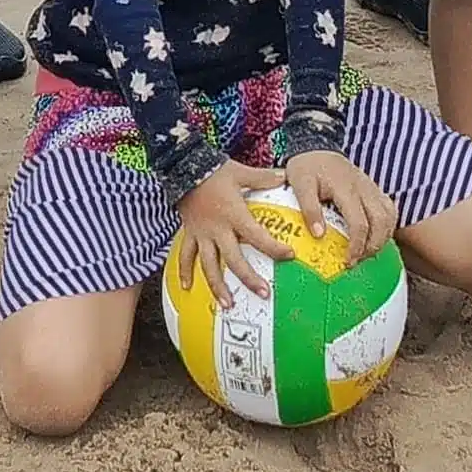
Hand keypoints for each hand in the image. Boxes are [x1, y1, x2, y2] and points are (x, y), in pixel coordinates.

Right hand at [172, 163, 295, 300]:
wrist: (183, 167)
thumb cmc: (214, 171)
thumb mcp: (241, 172)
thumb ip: (263, 177)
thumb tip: (285, 176)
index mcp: (233, 214)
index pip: (256, 235)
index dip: (273, 247)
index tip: (289, 256)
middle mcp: (218, 229)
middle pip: (233, 259)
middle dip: (248, 278)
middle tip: (263, 293)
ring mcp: (201, 234)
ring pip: (209, 265)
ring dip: (218, 286)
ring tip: (228, 305)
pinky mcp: (189, 234)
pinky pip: (185, 255)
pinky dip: (184, 271)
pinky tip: (187, 287)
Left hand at [275, 148, 396, 264]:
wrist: (316, 145)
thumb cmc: (306, 167)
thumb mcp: (300, 184)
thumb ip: (309, 208)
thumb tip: (319, 236)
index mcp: (345, 188)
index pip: (359, 222)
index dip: (357, 245)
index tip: (348, 262)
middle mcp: (363, 187)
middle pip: (381, 221)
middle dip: (374, 245)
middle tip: (358, 260)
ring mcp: (371, 187)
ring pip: (390, 215)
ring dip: (383, 237)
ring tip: (367, 252)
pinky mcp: (373, 188)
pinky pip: (389, 208)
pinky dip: (387, 226)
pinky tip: (375, 237)